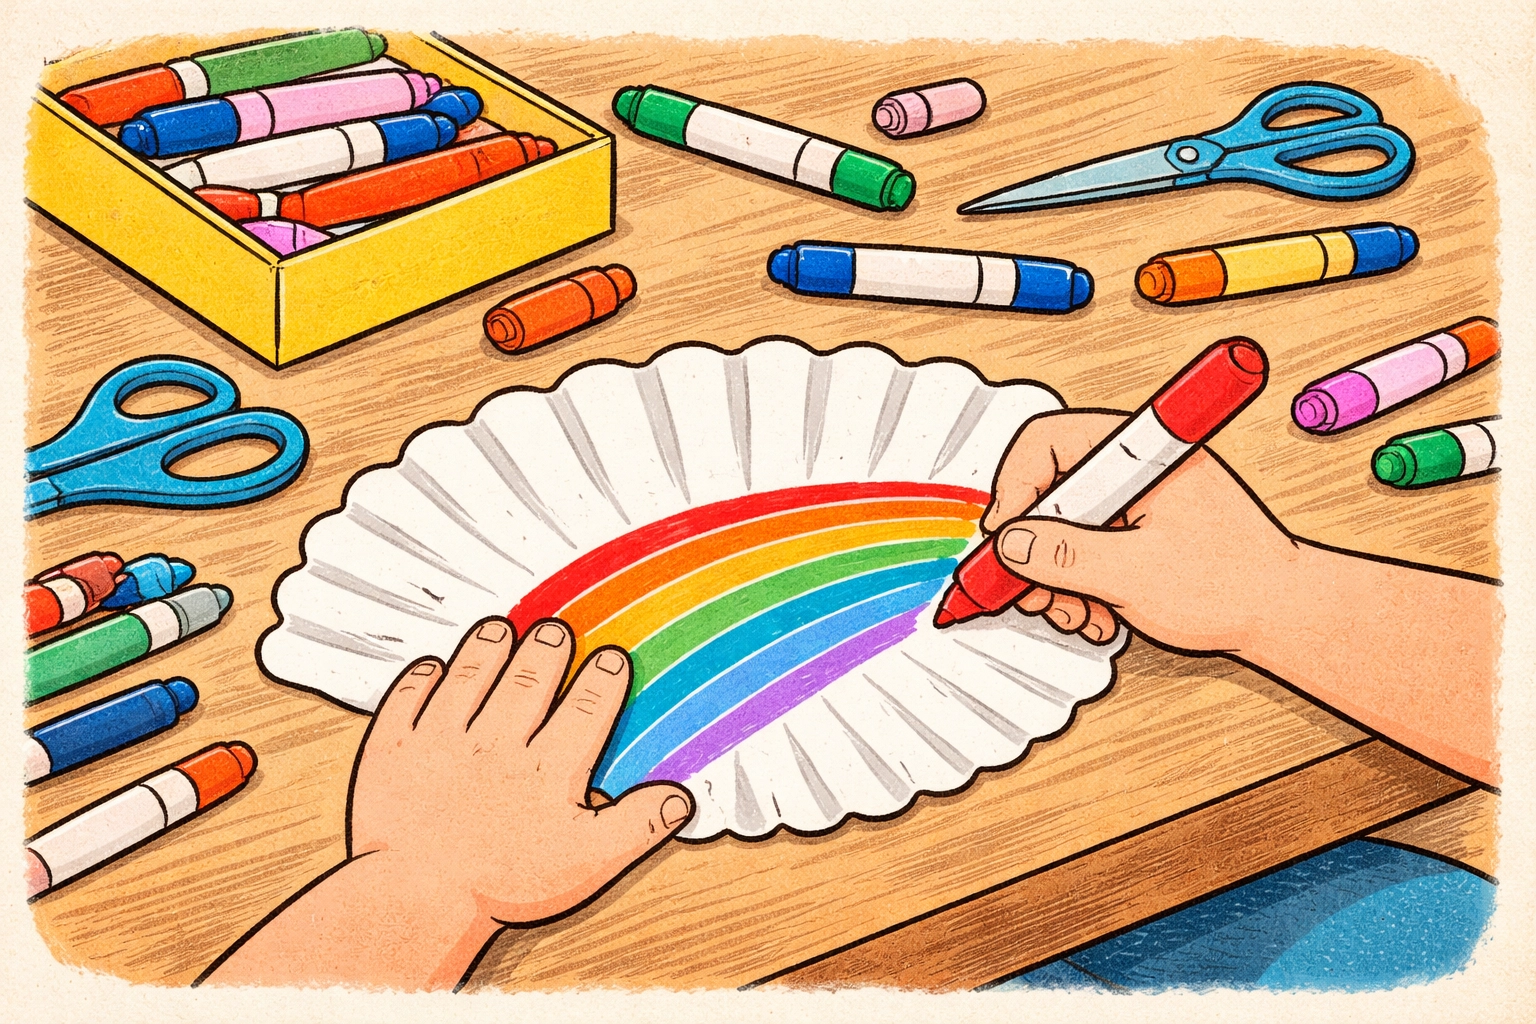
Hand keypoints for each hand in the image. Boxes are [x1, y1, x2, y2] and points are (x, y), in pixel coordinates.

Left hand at [205, 617, 692, 989]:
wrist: (415, 899)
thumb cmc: (502, 884)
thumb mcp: (585, 862)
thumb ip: (636, 826)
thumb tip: (681, 798)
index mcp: (547, 766)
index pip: (585, 707)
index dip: (602, 678)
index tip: (612, 657)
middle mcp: (495, 742)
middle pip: (527, 680)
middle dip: (545, 649)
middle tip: (556, 628)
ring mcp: (440, 741)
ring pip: (468, 678)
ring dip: (485, 649)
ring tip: (499, 626)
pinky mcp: (392, 750)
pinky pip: (406, 701)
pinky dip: (418, 680)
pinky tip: (431, 666)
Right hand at [983, 410, 1301, 652]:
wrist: (1287, 614)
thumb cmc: (1237, 585)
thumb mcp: (1135, 574)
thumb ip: (1066, 556)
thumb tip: (1011, 544)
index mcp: (1142, 453)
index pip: (1050, 441)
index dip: (1015, 487)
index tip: (1005, 538)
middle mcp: (1137, 468)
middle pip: (1050, 488)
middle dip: (1034, 547)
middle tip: (1031, 590)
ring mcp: (1138, 498)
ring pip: (1065, 525)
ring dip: (1057, 577)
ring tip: (1076, 614)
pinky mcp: (1141, 528)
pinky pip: (1088, 546)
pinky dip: (1082, 584)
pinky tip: (1097, 615)